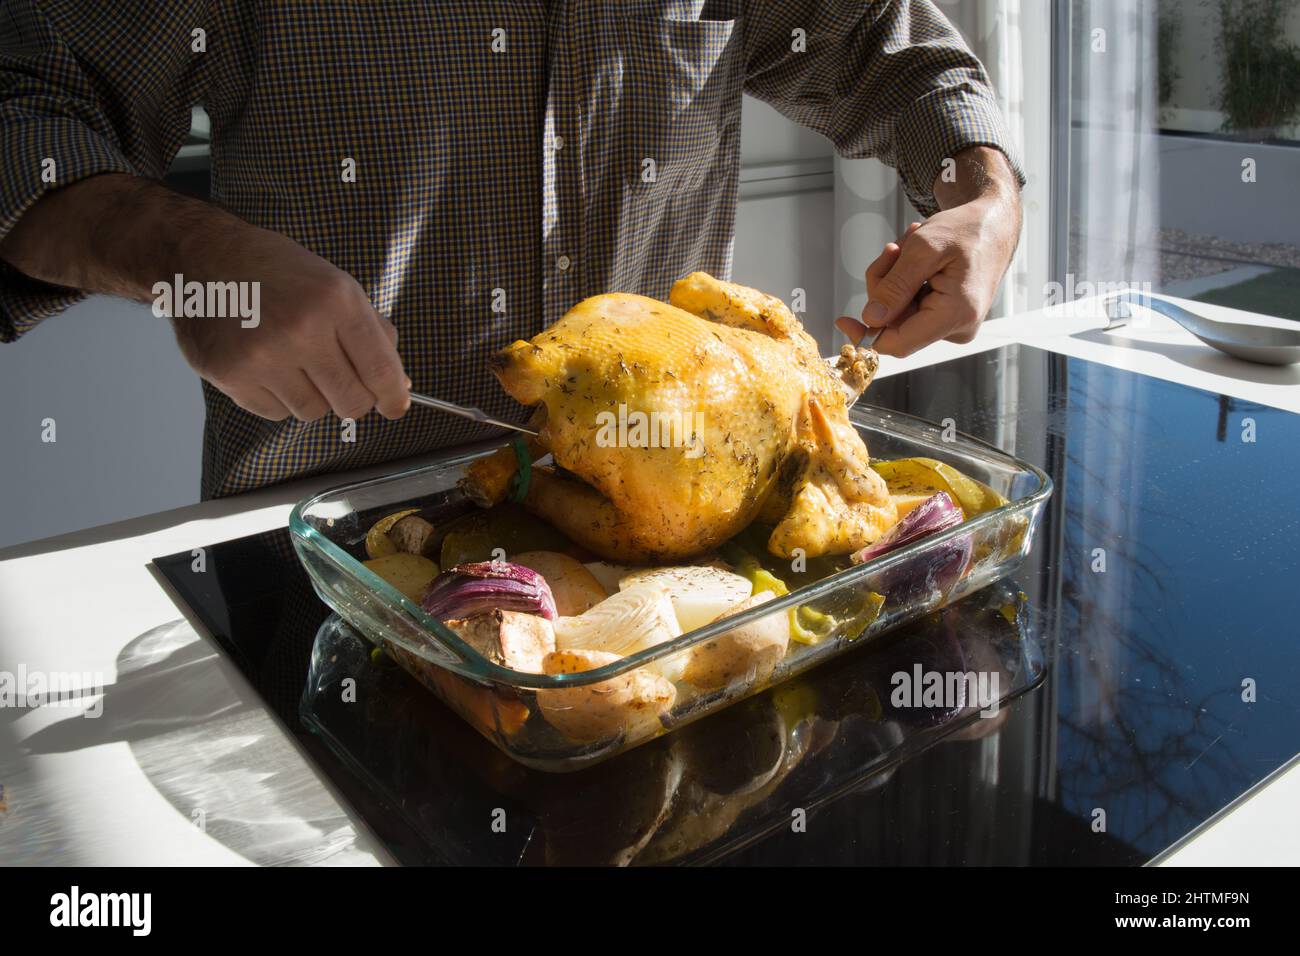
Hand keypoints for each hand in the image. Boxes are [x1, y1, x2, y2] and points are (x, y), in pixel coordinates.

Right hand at [170, 228, 410, 421]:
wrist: (201, 255)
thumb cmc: (275, 269)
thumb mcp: (336, 283)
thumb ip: (373, 333)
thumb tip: (399, 385)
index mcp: (335, 301)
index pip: (381, 371)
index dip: (393, 398)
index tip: (395, 405)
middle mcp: (300, 329)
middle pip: (351, 403)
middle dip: (355, 399)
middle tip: (343, 382)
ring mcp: (262, 355)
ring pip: (312, 412)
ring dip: (313, 396)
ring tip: (295, 362)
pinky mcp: (231, 374)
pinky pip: (274, 412)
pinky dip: (278, 398)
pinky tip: (267, 365)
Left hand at [836, 147, 1021, 357]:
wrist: (994, 223)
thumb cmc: (966, 229)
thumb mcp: (924, 248)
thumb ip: (895, 286)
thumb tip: (871, 319)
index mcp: (956, 314)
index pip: (899, 343)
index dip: (866, 334)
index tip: (842, 320)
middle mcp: (958, 328)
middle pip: (895, 323)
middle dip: (886, 285)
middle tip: (895, 249)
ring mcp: (953, 324)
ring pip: (900, 312)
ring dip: (895, 277)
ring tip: (912, 246)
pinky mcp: (948, 317)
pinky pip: (911, 306)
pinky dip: (906, 280)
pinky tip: (919, 258)